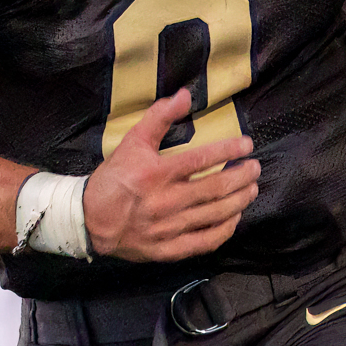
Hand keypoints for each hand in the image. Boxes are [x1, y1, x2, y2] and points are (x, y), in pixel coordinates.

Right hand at [80, 88, 259, 262]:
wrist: (89, 219)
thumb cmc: (114, 178)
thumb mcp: (132, 141)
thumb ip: (159, 117)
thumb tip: (185, 95)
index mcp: (156, 174)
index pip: (202, 159)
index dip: (229, 150)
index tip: (247, 145)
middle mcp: (165, 201)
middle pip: (215, 188)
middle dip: (241, 176)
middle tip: (255, 168)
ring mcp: (168, 228)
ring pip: (214, 214)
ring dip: (239, 200)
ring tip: (251, 189)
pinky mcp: (168, 249)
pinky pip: (204, 241)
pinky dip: (224, 230)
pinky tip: (234, 217)